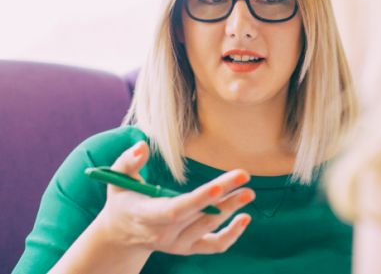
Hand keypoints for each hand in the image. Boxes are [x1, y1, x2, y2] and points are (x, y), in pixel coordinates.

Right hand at [94, 141, 254, 255]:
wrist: (121, 236)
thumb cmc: (123, 200)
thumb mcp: (118, 179)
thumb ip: (128, 162)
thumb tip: (142, 145)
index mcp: (146, 215)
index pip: (175, 210)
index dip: (198, 199)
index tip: (219, 185)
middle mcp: (163, 234)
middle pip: (199, 214)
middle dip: (224, 196)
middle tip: (245, 176)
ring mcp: (177, 244)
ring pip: (209, 227)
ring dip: (231, 209)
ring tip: (249, 192)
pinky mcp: (188, 249)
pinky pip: (214, 246)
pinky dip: (232, 235)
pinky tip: (245, 217)